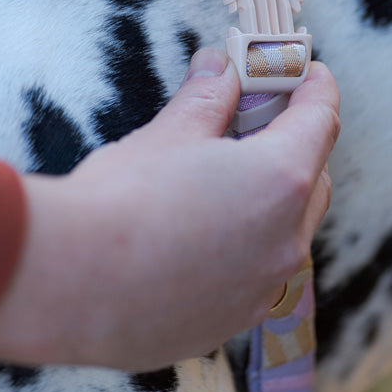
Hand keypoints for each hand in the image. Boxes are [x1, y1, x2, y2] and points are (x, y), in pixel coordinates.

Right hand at [0, 50, 338, 370]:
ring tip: (224, 189)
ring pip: (286, 237)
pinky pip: (253, 280)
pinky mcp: (231, 324)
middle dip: (294, 150)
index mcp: (281, 180)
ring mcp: (262, 290)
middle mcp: (287, 240)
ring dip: (269, 208)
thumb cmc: (120, 200)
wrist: (70, 284)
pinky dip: (241, 254)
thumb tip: (220, 67)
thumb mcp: (168, 134)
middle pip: (313, 182)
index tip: (304, 72)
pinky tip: (197, 244)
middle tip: (256, 126)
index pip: (321, 119)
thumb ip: (206, 99)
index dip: (315, 88)